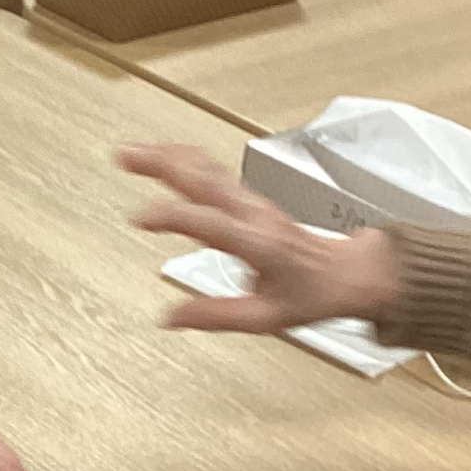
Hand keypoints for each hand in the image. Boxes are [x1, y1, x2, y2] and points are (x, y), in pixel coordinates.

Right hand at [124, 144, 401, 333]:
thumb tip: (172, 318)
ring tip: (134, 151)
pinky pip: (214, 169)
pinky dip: (186, 158)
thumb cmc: (311, 294)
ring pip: (208, 167)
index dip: (173, 217)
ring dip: (169, 155)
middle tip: (126, 157)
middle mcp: (253, 215)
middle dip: (162, 164)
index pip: (209, 223)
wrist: (345, 272)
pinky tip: (167, 155)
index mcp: (257, 243)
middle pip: (204, 179)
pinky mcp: (249, 198)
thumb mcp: (265, 318)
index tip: (140, 217)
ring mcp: (252, 202)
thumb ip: (217, 316)